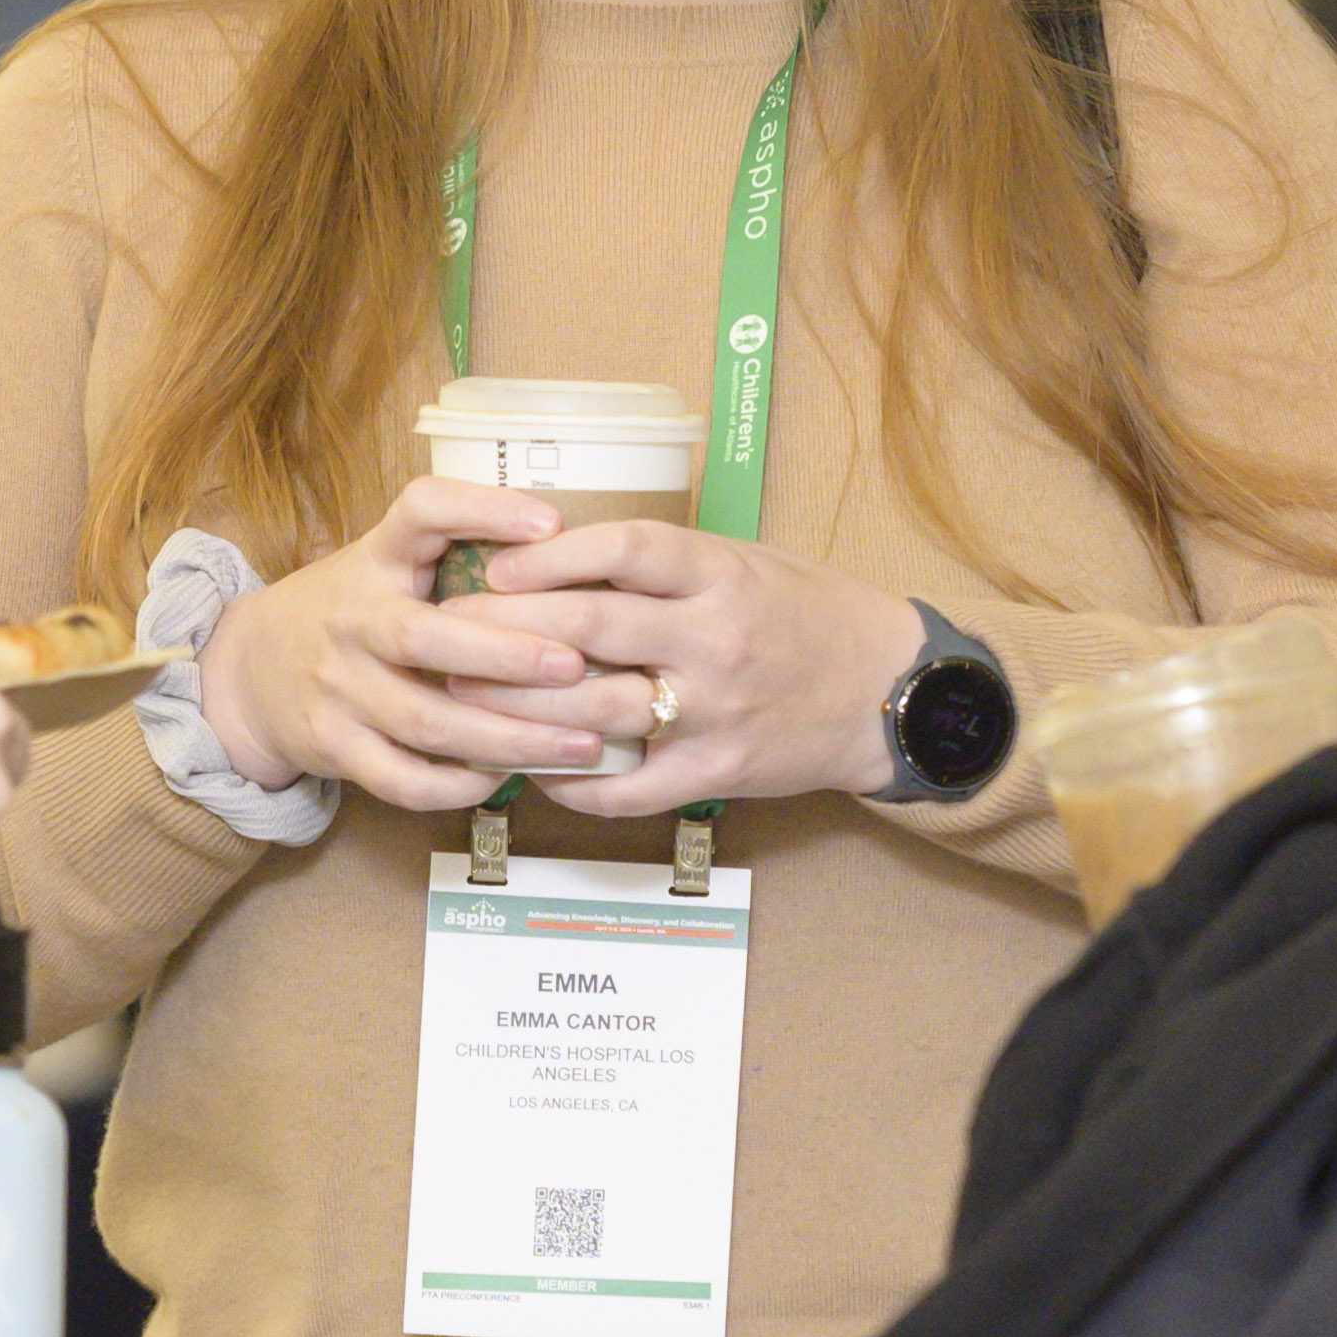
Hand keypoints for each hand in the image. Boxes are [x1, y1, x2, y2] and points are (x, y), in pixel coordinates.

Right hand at [196, 478, 625, 810]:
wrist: (246, 673)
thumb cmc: (345, 614)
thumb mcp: (382, 563)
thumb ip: (453, 553)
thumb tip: (569, 551)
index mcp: (374, 560)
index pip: (421, 511)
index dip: (483, 510)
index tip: (549, 525)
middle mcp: (352, 621)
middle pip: (425, 638)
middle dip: (507, 655)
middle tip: (575, 665)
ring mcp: (338, 688)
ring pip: (426, 722)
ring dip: (507, 738)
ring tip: (576, 745)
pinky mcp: (332, 747)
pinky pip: (401, 779)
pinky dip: (457, 785)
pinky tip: (505, 778)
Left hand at [453, 526, 930, 814]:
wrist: (887, 691)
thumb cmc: (808, 614)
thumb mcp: (745, 561)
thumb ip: (663, 564)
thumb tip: (555, 556)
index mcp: (722, 573)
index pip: (624, 548)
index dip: (550, 554)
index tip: (495, 566)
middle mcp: (715, 638)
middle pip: (591, 624)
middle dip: (507, 628)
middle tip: (448, 629)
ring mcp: (715, 710)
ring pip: (595, 708)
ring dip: (520, 705)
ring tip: (465, 697)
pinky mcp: (717, 773)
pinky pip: (626, 787)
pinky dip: (570, 782)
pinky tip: (532, 769)